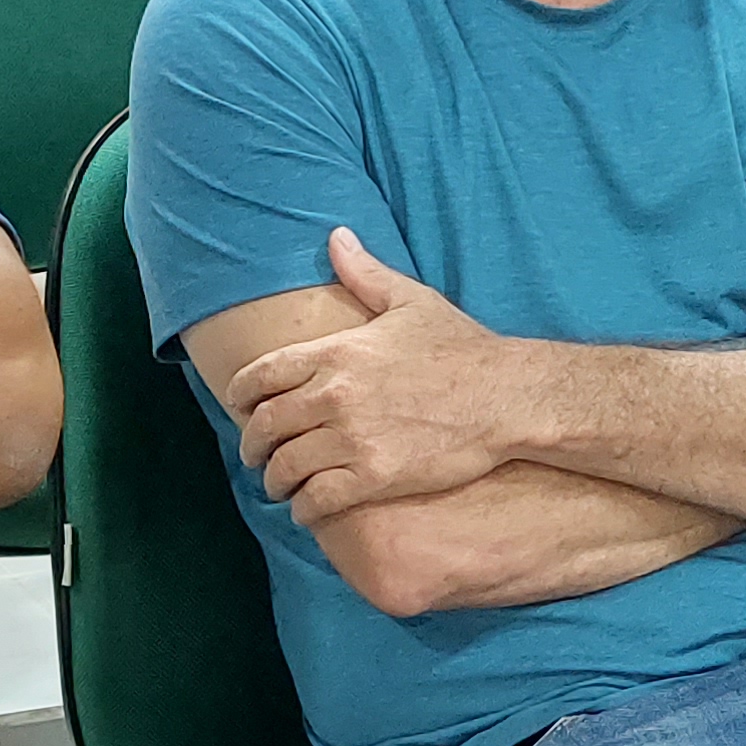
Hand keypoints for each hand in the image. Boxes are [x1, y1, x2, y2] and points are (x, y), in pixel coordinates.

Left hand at [222, 229, 526, 520]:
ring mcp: (352, 438)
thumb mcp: (411, 301)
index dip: (239, 397)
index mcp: (335, 352)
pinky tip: (308, 508)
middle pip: (264, 426)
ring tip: (281, 486)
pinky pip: (317, 500)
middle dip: (252, 446)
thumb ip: (364, 272)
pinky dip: (305, 508)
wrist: (507, 396)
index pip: (258, 376)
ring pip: (285, 468)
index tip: (241, 409)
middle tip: (256, 456)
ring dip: (276, 481)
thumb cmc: (462, 348)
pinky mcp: (374, 476)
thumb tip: (335, 236)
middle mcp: (334, 395)